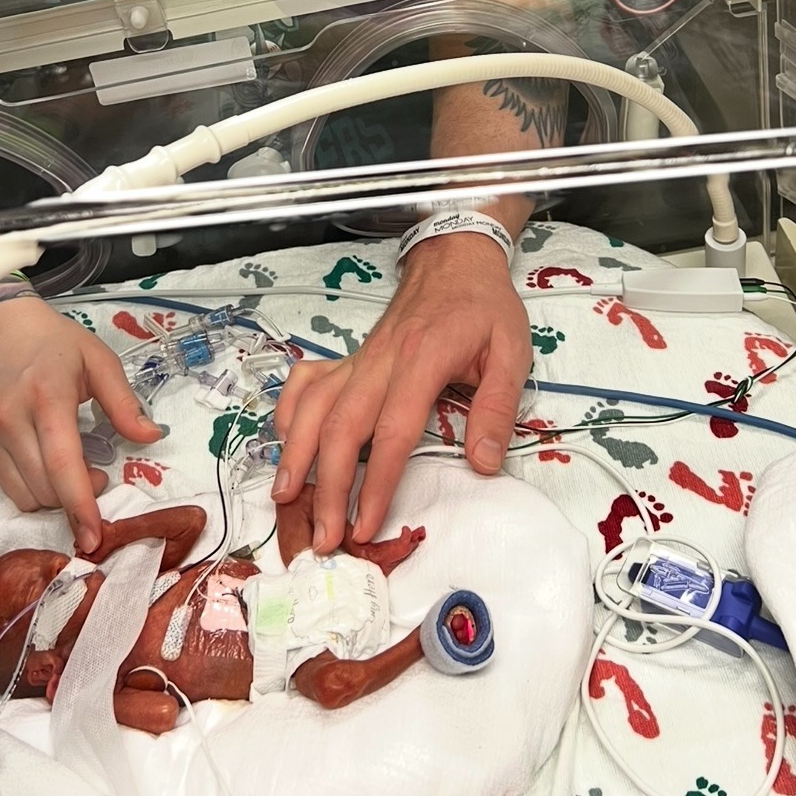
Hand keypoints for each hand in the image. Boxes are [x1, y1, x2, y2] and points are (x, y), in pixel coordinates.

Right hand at [0, 295, 160, 548]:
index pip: (62, 465)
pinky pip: (2, 484)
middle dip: (74, 498)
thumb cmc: (55, 344)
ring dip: (50, 495)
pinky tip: (36, 455)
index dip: (80, 505)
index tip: (94, 536)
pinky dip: (25, 482)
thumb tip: (152, 436)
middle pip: (43, 489)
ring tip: (66, 465)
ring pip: (21, 495)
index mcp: (46, 397)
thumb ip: (124, 403)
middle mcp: (9, 420)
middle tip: (94, 474)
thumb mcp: (99, 361)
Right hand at [271, 235, 530, 553]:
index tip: (366, 524)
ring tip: (285, 497)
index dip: (376, 481)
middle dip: (326, 484)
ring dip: (296, 453)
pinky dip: (290, 411)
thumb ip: (498, 409)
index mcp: (422, 359)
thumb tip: (483, 464)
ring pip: (314, 406)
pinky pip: (309, 382)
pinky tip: (284, 442)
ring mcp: (360, 359)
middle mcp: (381, 360)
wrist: (456, 260)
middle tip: (323, 535)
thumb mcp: (511, 352)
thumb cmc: (485, 308)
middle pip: (341, 426)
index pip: (392, 430)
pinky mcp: (351, 358)